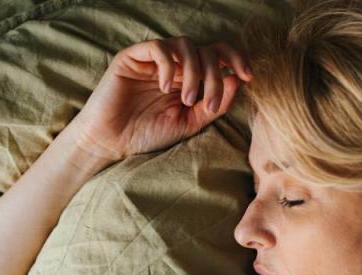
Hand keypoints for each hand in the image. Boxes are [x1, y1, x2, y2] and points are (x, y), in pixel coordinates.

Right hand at [70, 36, 253, 162]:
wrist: (112, 142)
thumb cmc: (148, 133)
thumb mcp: (190, 123)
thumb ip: (214, 104)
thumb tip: (238, 80)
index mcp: (190, 77)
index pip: (219, 55)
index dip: (236, 60)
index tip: (249, 76)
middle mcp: (175, 64)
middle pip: (207, 51)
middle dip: (214, 77)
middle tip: (207, 104)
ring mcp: (154, 59)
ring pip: (186, 45)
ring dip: (194, 72)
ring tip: (187, 100)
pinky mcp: (133, 57)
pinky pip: (158, 47)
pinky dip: (169, 65)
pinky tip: (166, 87)